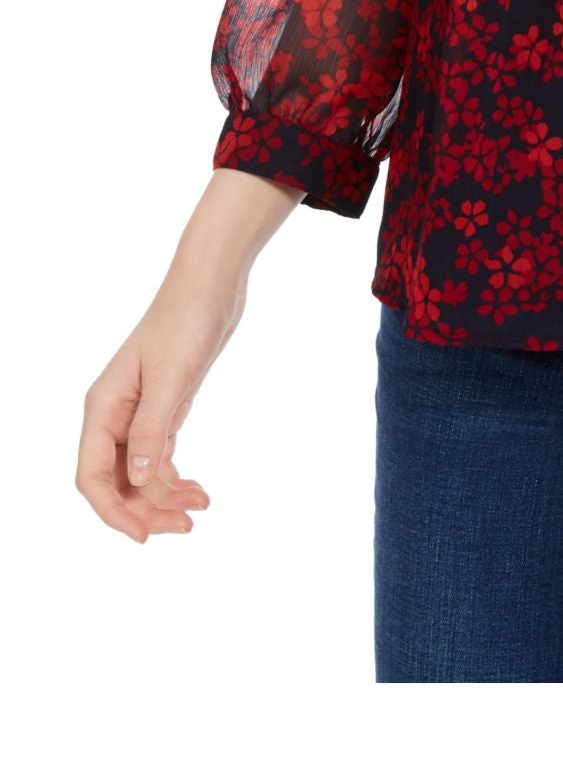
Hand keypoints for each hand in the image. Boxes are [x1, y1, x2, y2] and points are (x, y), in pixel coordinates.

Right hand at [75, 267, 240, 542]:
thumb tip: (134, 480)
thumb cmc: (186, 322)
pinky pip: (158, 456)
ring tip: (199, 510)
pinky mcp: (163, 407)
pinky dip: (174, 476)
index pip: (91, 476)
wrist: (212, 285)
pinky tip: (198, 490)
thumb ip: (151, 430)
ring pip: (139, 473)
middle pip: (116, 481)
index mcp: (102, 407)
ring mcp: (138, 412)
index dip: (113, 512)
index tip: (143, 537)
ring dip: (163, 497)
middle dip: (145, 509)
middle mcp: (114, 414)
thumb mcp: (171, 378)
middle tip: (185, 527)